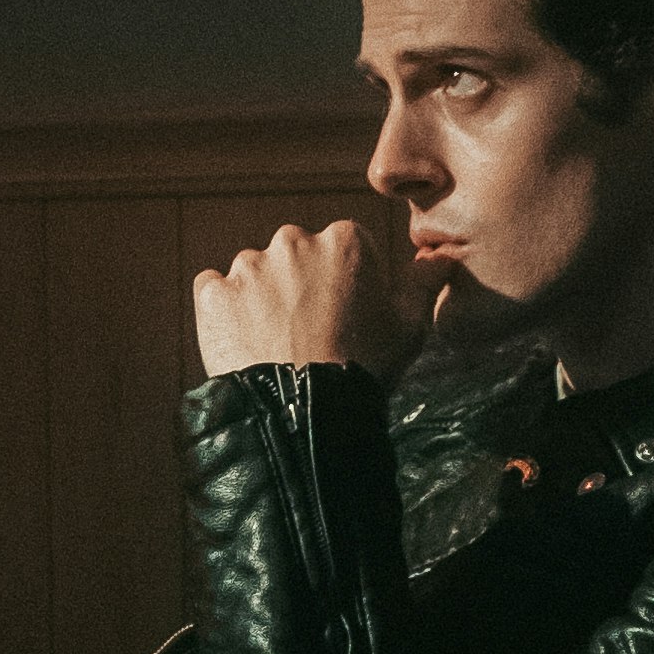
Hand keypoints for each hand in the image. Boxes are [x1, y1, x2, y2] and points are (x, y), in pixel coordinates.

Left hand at [190, 211, 430, 379]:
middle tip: (310, 334)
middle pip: (297, 257)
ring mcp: (248, 266)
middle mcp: (293, 241)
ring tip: (276, 346)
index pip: (345, 249)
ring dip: (262, 300)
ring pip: (256, 275)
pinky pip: (215, 292)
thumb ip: (424, 284)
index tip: (346, 317)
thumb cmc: (362, 369)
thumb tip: (440, 257)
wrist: (302, 413)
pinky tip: (243, 342)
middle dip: (301, 287)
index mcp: (345, 240)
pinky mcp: (212, 294)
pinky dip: (224, 312)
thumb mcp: (409, 328)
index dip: (347, 285)